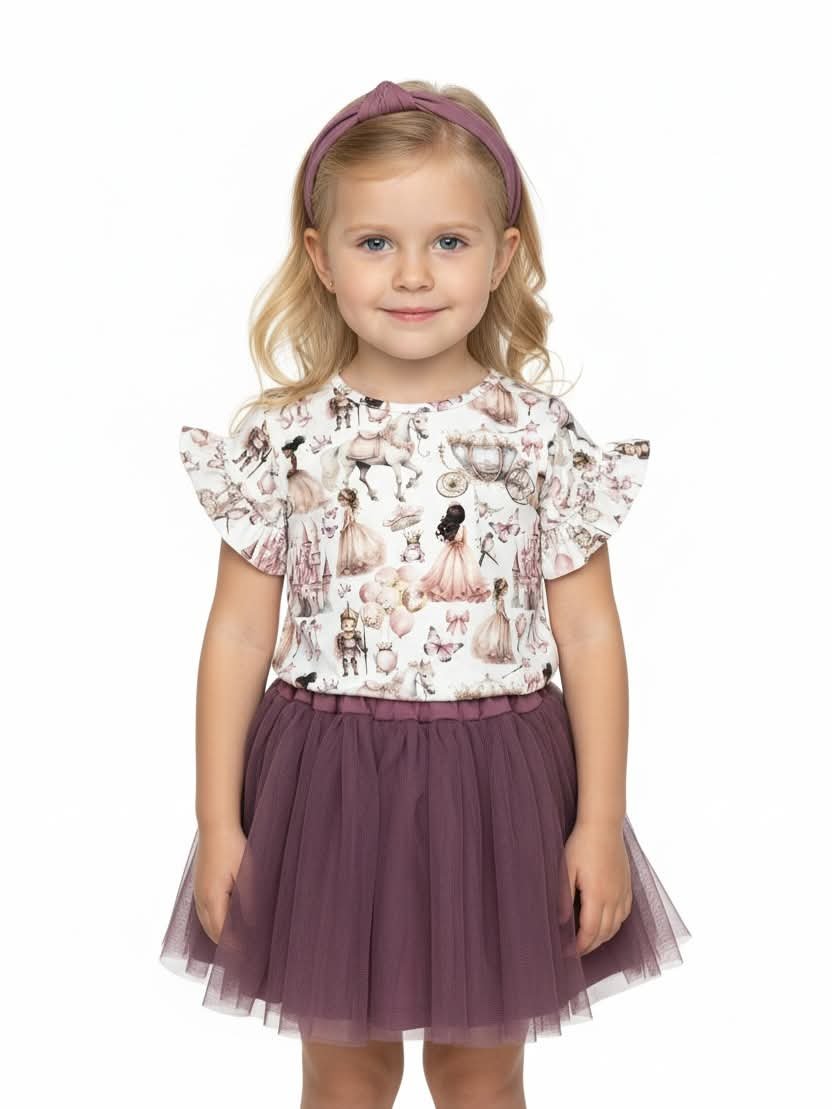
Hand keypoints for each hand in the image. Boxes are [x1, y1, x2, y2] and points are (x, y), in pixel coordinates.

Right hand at [193, 823, 247, 943]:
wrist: (215, 827)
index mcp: (213, 899)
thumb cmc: (233, 848)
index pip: (223, 933)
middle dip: (226, 946)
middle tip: (243, 955)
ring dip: (219, 935)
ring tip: (235, 944)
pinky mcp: (199, 886)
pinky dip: (213, 923)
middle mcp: (201, 899)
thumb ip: (250, 900)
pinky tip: (224, 923)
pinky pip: (203, 913)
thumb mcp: (247, 874)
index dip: (235, 946)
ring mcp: (198, 892)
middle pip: (212, 932)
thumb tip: (254, 924)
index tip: (248, 956)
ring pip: (206, 924)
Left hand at [564, 820, 632, 955]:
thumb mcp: (566, 869)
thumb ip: (564, 896)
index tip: (567, 952)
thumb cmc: (582, 844)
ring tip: (588, 941)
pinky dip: (615, 925)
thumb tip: (561, 922)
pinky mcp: (627, 885)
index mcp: (597, 896)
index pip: (589, 932)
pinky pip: (624, 913)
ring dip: (602, 938)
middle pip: (604, 933)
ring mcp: (623, 892)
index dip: (578, 947)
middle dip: (589, 946)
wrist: (604, 825)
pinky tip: (606, 924)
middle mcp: (614, 898)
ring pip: (616, 926)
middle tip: (574, 951)